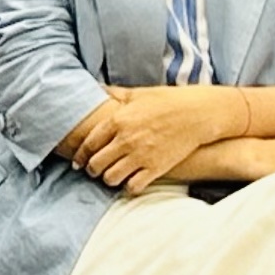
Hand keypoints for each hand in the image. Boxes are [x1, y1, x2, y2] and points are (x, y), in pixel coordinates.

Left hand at [60, 86, 238, 193]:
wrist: (197, 114)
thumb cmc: (166, 101)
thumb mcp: (137, 93)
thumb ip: (114, 93)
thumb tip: (96, 87)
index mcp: (118, 120)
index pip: (89, 144)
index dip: (80, 155)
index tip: (78, 161)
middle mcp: (126, 140)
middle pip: (96, 164)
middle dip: (92, 169)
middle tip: (94, 170)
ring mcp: (141, 156)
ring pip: (111, 178)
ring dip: (108, 179)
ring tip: (111, 175)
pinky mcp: (156, 169)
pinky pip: (133, 187)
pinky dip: (128, 187)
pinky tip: (130, 181)